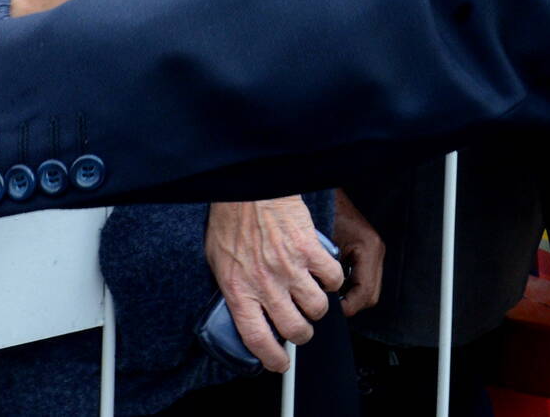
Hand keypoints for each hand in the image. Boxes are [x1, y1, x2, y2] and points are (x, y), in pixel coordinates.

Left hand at [205, 196, 343, 371]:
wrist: (248, 186)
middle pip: (295, 329)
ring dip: (316, 308)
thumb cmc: (231, 218)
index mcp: (240, 290)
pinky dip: (332, 279)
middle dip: (301, 334)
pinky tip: (323, 273)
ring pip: (317, 308)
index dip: (272, 359)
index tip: (280, 363)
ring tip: (310, 298)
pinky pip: (332, 278)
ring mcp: (290, 268)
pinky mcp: (309, 250)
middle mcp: (266, 284)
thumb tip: (242, 309)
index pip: (258, 340)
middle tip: (299, 326)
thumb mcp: (217, 261)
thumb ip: (232, 288)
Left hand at [330, 189, 384, 315]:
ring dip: (351, 297)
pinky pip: (365, 278)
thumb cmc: (322, 212)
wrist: (323, 192)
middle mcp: (376, 250)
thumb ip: (326, 273)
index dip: (347, 307)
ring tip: (330, 298)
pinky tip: (334, 285)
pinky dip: (351, 287)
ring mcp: (375, 250)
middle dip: (351, 305)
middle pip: (370, 296)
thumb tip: (322, 301)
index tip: (329, 311)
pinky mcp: (369, 251)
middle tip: (330, 309)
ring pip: (369, 290)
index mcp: (368, 248)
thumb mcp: (321, 246)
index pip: (365, 293)